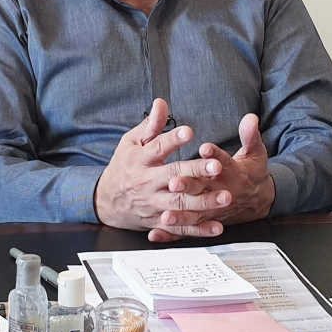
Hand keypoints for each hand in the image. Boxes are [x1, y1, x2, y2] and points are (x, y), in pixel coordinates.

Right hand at [94, 99, 231, 240]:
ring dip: (204, 202)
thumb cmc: (123, 167)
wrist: (106, 202)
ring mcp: (154, 204)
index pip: (158, 148)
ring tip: (225, 196)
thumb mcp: (131, 142)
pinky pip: (181, 227)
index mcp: (140, 161)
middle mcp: (147, 183)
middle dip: (196, 172)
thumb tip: (161, 103)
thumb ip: (150, 125)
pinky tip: (216, 226)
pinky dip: (199, 229)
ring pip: (180, 204)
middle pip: (173, 177)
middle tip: (217, 166)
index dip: (173, 139)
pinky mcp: (159, 221)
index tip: (189, 131)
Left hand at [147, 113, 274, 241]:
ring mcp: (213, 210)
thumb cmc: (252, 173)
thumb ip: (250, 136)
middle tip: (174, 181)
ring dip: (179, 214)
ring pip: (194, 213)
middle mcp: (222, 193)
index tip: (205, 147)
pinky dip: (172, 233)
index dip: (216, 156)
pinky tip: (156, 232)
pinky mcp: (205, 220)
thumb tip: (250, 118)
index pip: (226, 164)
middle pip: (205, 190)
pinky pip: (187, 228)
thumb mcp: (256, 152)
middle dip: (190, 185)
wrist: (258, 199)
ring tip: (164, 215)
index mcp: (235, 175)